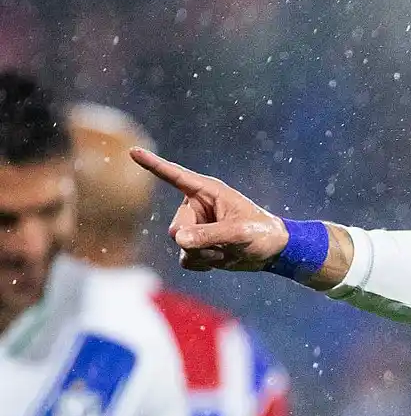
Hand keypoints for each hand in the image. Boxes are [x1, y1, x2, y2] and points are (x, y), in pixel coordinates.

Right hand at [129, 148, 288, 271]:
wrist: (272, 251)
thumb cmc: (261, 232)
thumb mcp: (239, 233)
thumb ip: (209, 235)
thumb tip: (177, 239)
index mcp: (207, 191)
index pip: (174, 176)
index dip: (153, 164)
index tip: (132, 151)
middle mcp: (195, 206)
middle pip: (176, 229)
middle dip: (198, 241)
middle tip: (226, 243)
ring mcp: (193, 226)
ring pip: (180, 245)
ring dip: (204, 254)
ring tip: (227, 249)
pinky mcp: (195, 245)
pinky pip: (186, 259)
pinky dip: (202, 263)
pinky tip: (220, 259)